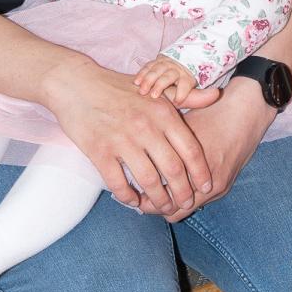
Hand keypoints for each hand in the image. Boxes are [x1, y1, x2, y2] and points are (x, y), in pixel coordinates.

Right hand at [40, 54, 213, 214]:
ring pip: (149, 181)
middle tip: (185, 205)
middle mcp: (146, 128)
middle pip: (174, 170)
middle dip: (183, 193)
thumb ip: (187, 96)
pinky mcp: (99, 151)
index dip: (201, 173)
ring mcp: (122, 141)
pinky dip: (128, 197)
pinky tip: (133, 201)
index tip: (205, 188)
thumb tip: (215, 96)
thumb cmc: (117, 87)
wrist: (76, 84)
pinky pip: (118, 183)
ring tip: (163, 207)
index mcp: (162, 113)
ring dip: (159, 200)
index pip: (190, 150)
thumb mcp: (155, 89)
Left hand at [139, 75, 276, 220]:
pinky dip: (186, 197)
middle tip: (140, 197)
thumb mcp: (178, 126)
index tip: (133, 193)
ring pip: (185, 209)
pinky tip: (175, 186)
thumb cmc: (208, 114)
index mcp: (190, 170)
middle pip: (173, 211)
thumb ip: (158, 147)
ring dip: (172, 202)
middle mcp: (206, 185)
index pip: (162, 200)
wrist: (246, 112)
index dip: (145, 200)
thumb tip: (134, 160)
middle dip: (156, 206)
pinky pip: (199, 202)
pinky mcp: (224, 186)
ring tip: (156, 192)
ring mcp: (217, 188)